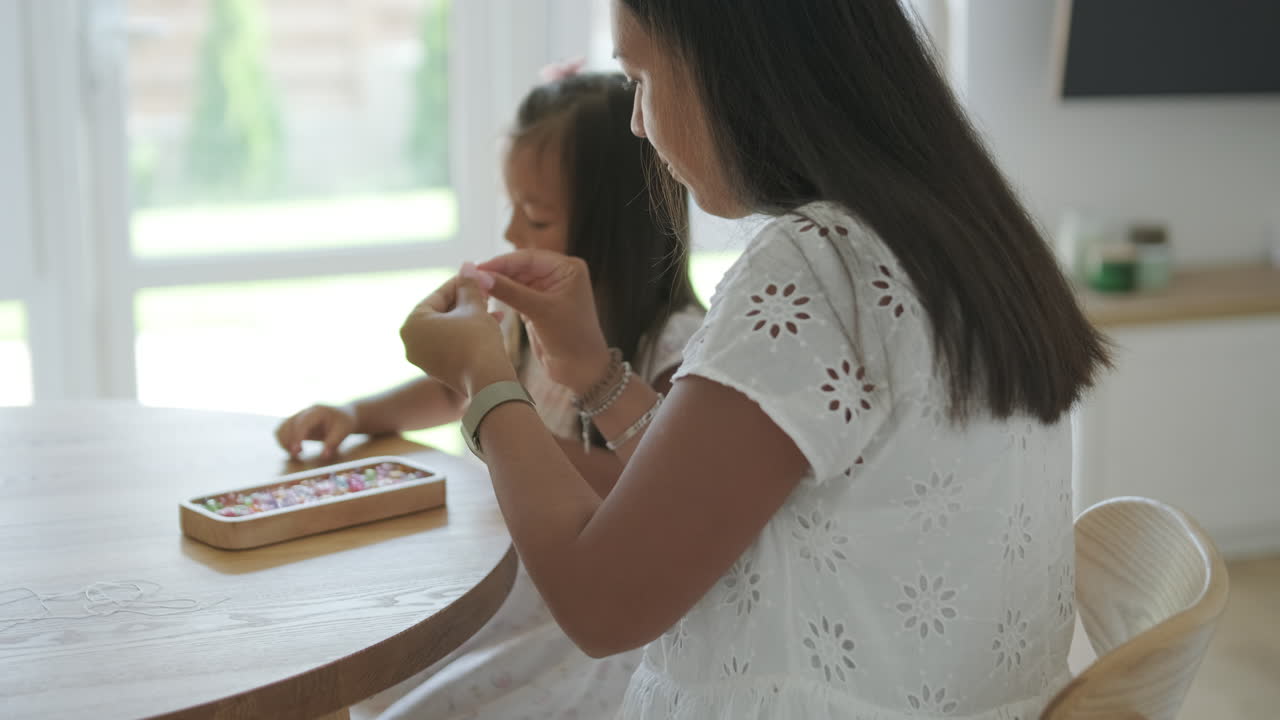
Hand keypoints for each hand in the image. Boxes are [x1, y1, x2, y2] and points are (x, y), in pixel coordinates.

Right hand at [275, 404, 356, 459]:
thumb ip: (333, 442)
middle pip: (288, 425)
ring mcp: (297, 416)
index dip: (297, 437)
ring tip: (296, 453)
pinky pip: (281, 431)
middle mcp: (304, 412)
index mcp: (317, 411)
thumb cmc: (343, 423)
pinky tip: (294, 449)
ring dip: (284, 442)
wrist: (342, 414)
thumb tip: (324, 455)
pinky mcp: (294, 423)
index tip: (296, 452)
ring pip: (281, 428)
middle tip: (298, 456)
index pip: (302, 423)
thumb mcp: (344, 431)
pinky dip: (283, 441)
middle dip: (289, 442)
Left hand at [400, 267, 515, 396]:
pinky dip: (467, 334)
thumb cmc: (477, 339)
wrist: (488, 380)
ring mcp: (423, 360)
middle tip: (486, 291)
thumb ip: (468, 285)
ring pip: (449, 329)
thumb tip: (467, 265)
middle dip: (467, 301)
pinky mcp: (438, 371)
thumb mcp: (473, 307)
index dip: (460, 283)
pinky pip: (451, 344)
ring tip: (493, 307)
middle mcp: (411, 344)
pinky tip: (491, 324)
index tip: (475, 275)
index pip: (437, 296)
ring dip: (471, 317)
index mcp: (412, 324)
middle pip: (442, 313)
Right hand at [475, 250, 610, 394]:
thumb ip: (510, 291)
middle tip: (471, 278)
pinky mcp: (537, 305)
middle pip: (520, 267)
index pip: (529, 258)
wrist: (581, 370)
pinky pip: (515, 294)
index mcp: (567, 268)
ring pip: (516, 280)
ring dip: (497, 283)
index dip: (502, 262)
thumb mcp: (540, 311)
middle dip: (497, 272)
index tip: (477, 268)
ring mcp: (547, 290)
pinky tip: (484, 295)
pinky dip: (501, 295)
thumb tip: (480, 275)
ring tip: (474, 287)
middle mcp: (558, 275)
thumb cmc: (571, 338)